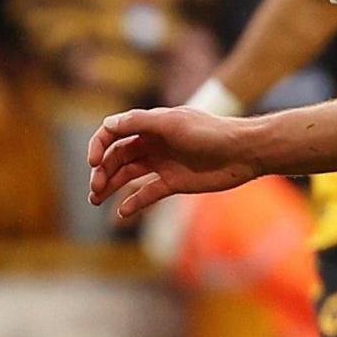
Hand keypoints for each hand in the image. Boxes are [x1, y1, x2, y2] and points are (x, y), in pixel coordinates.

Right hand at [85, 104, 264, 223]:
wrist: (244, 152)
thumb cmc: (210, 132)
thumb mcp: (172, 123)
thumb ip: (139, 122)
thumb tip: (107, 125)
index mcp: (149, 126)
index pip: (113, 133)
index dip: (98, 146)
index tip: (93, 163)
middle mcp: (152, 144)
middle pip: (116, 157)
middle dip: (101, 171)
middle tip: (94, 189)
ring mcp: (162, 164)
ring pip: (127, 176)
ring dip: (110, 186)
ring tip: (95, 199)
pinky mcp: (173, 183)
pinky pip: (146, 194)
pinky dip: (133, 203)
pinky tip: (122, 213)